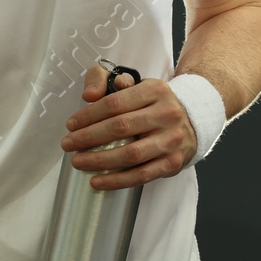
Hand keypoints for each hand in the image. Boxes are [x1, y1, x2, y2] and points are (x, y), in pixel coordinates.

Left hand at [60, 64, 197, 190]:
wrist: (192, 122)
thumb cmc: (154, 104)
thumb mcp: (135, 83)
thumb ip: (107, 80)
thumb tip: (89, 95)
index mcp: (155, 90)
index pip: (115, 103)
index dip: (88, 115)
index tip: (71, 125)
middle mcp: (166, 114)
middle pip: (120, 128)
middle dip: (88, 138)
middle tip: (68, 144)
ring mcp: (171, 140)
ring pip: (130, 154)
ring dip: (99, 160)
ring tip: (78, 162)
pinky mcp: (172, 163)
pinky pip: (141, 175)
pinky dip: (116, 180)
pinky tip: (97, 181)